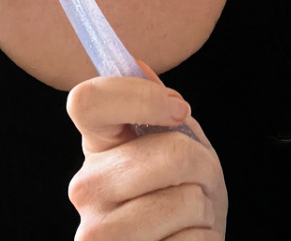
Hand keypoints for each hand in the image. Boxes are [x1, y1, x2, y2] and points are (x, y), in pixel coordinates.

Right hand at [66, 61, 227, 239]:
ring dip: (204, 210)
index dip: (140, 96)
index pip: (87, 101)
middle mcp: (86, 189)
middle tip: (196, 184)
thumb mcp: (180, 146)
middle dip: (202, 166)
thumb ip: (160, 108)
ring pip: (185, 201)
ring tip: (188, 218)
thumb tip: (138, 66)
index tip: (178, 111)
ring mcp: (97, 235)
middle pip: (169, 153)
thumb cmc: (181, 195)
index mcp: (98, 149)